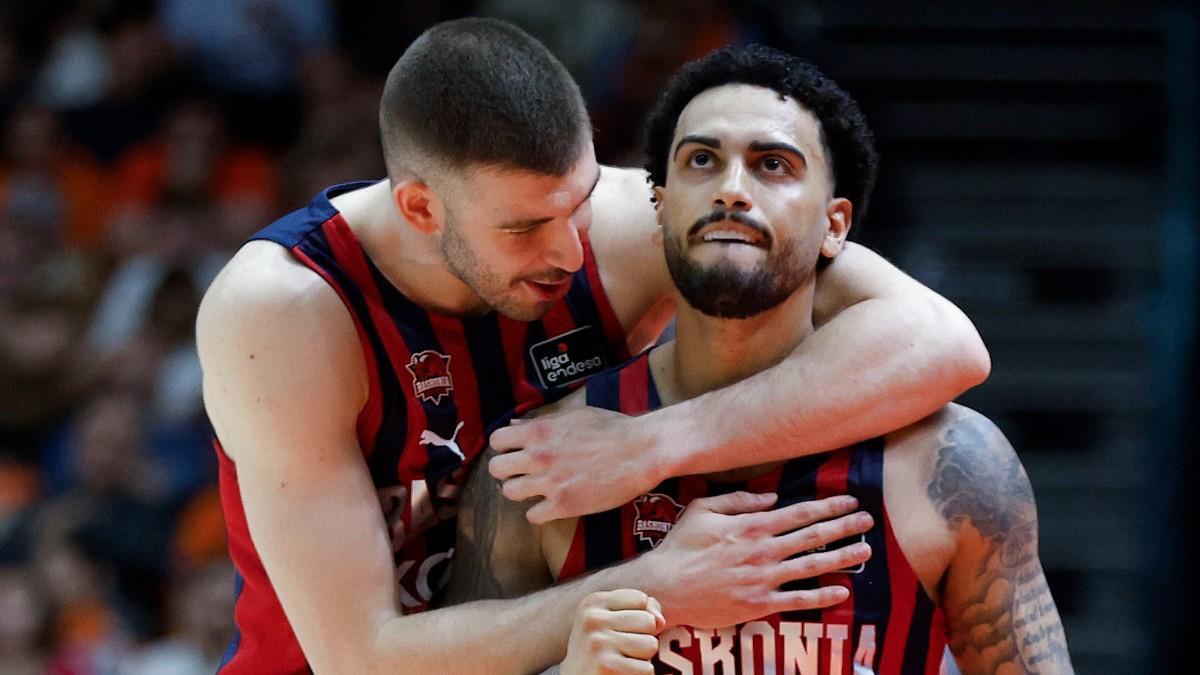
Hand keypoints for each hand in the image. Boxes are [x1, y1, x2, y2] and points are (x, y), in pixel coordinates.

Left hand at [489, 407, 662, 522]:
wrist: (641, 452)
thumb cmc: (612, 429)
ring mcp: (550, 482)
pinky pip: (532, 516)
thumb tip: (515, 425)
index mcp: (540, 431)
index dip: (504, 446)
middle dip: (506, 470)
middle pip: (497, 468)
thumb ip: (542, 422)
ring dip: (521, 491)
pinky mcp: (564, 505)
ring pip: (510, 493)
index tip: (514, 451)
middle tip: (522, 472)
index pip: (497, 440)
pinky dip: (539, 512)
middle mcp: (539, 456)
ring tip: (536, 489)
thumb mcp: (575, 416)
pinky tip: (551, 505)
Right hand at [560, 590, 664, 674]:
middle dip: (642, 638)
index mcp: (593, 602)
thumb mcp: (612, 621)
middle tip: (619, 650)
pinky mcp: (606, 666)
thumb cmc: (600, 651)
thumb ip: (641, 609)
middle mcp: (592, 619)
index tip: (619, 631)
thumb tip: (660, 620)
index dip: (639, 618)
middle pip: (648, 621)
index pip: (641, 599)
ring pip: (651, 645)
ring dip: (642, 659)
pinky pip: (647, 669)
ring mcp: (598, 643)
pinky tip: (620, 674)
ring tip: (620, 662)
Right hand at [633, 491, 872, 628]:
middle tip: (868, 521)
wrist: (665, 587)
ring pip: (812, 566)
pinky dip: (822, 597)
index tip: (850, 501)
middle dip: (844, 527)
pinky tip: (842, 591)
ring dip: (842, 557)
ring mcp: (764, 579)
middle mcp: (764, 551)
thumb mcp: (702, 509)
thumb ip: (738, 501)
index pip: (799, 513)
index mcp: (751, 526)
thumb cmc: (680, 546)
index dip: (828, 506)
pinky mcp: (760, 604)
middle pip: (813, 536)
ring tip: (865, 550)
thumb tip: (771, 499)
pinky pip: (798, 601)